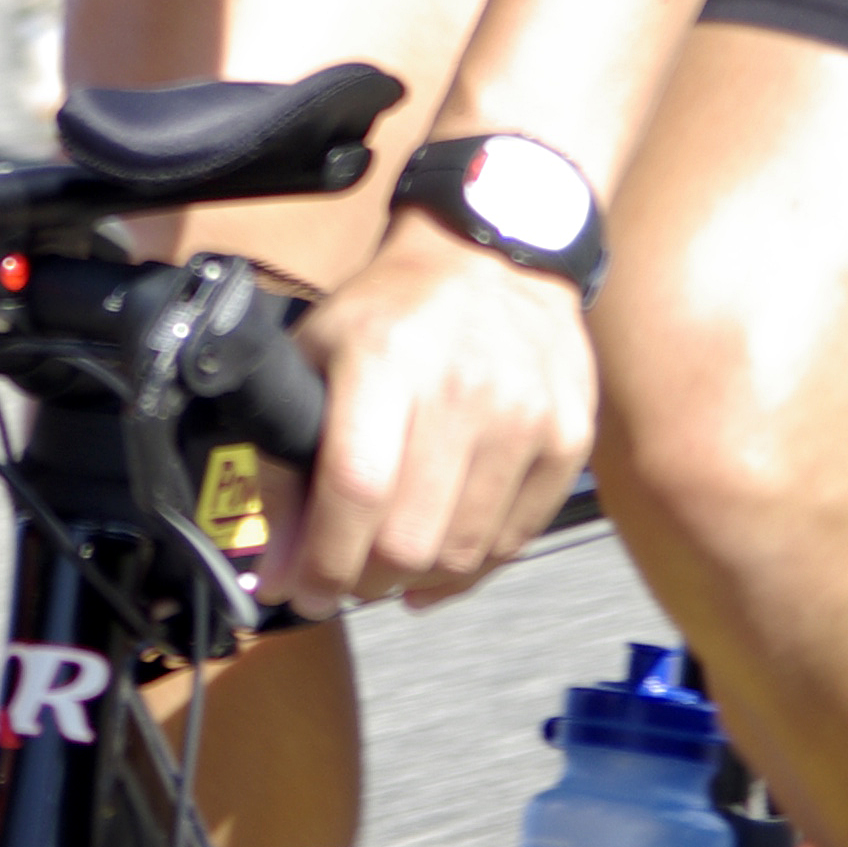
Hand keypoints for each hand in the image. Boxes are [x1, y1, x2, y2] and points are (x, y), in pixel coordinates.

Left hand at [263, 211, 593, 616]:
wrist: (496, 255)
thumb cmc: (394, 307)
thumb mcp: (318, 351)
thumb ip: (287, 457)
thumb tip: (277, 566)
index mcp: (385, 358)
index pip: (355, 488)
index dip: (322, 559)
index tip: (300, 591)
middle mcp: (463, 389)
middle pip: (410, 537)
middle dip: (364, 579)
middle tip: (343, 577)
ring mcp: (526, 417)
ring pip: (463, 553)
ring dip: (416, 578)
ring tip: (388, 562)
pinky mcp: (570, 440)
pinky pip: (513, 542)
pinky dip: (470, 567)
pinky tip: (439, 557)